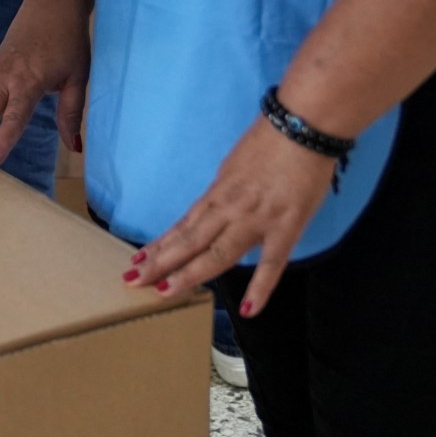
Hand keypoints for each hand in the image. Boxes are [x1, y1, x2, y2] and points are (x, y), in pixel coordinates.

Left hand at [125, 116, 337, 317]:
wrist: (302, 125)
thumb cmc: (271, 138)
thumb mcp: (236, 163)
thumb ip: (226, 191)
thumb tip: (216, 209)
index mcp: (217, 191)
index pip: (183, 225)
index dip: (160, 244)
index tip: (138, 259)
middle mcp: (229, 208)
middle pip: (189, 241)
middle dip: (160, 262)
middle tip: (133, 281)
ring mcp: (255, 219)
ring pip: (216, 254)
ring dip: (189, 275)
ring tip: (165, 292)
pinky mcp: (285, 227)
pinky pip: (271, 264)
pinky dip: (259, 289)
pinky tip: (247, 310)